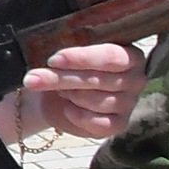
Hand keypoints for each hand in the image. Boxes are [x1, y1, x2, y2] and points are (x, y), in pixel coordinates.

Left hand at [14, 40, 145, 142]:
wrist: (56, 96)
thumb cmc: (67, 67)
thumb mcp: (70, 52)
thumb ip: (70, 45)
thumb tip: (55, 48)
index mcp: (129, 53)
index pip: (110, 56)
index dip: (81, 58)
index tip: (53, 59)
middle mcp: (136, 78)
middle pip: (98, 79)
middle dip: (62, 78)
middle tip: (33, 78)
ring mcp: (130, 103)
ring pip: (95, 100)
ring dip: (69, 94)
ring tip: (58, 89)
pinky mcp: (119, 124)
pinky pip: (98, 123)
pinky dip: (78, 115)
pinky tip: (68, 107)